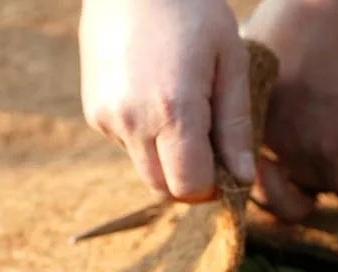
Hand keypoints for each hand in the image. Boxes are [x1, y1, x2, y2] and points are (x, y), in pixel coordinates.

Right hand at [79, 0, 254, 201]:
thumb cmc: (191, 7)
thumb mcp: (229, 58)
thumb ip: (235, 125)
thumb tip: (242, 179)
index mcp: (172, 111)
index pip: (190, 187)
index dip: (211, 186)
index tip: (225, 166)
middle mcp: (133, 123)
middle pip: (164, 188)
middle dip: (188, 178)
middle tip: (208, 145)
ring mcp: (107, 119)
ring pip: (145, 169)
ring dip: (166, 158)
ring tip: (180, 108)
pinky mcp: (94, 113)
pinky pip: (126, 145)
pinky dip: (144, 136)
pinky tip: (153, 94)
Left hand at [244, 0, 337, 221]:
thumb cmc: (293, 18)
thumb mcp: (252, 58)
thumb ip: (250, 91)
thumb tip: (241, 97)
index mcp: (261, 137)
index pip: (259, 190)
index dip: (275, 194)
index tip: (290, 184)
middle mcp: (291, 151)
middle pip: (302, 199)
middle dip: (315, 201)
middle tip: (323, 195)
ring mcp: (330, 149)